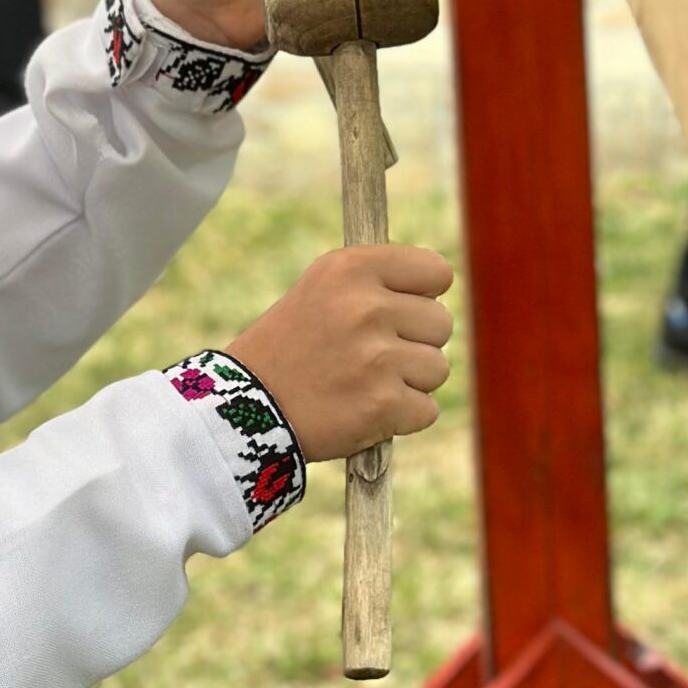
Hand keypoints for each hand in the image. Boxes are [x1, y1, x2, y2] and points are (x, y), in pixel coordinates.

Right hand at [228, 244, 454, 460]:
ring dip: (409, 383)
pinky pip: (426, 410)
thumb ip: (379, 282)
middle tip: (371, 356)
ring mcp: (377, 357)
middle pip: (441, 323)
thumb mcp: (323, 289)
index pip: (436, 271)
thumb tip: (440, 282)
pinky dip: (401, 418)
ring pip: (437, 369)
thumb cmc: (289, 347)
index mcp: (351, 268)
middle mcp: (366, 307)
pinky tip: (363, 410)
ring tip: (363, 384)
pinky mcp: (383, 404)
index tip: (398, 312)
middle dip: (415, 343)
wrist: (245, 408)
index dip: (423, 295)